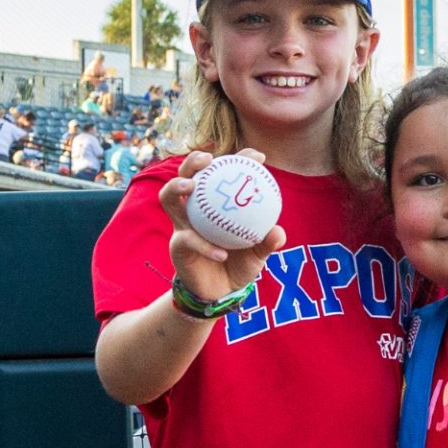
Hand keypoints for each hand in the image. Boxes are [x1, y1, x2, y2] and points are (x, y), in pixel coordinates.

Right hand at [156, 150, 285, 300]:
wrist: (221, 291)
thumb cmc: (240, 263)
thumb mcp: (258, 252)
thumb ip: (267, 241)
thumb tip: (278, 232)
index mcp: (216, 202)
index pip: (223, 173)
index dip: (237, 158)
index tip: (257, 156)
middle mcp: (195, 208)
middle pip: (186, 174)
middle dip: (193, 161)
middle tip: (209, 158)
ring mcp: (183, 224)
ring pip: (169, 198)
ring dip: (177, 187)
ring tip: (192, 186)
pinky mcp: (178, 246)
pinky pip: (188, 240)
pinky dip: (205, 246)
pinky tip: (221, 252)